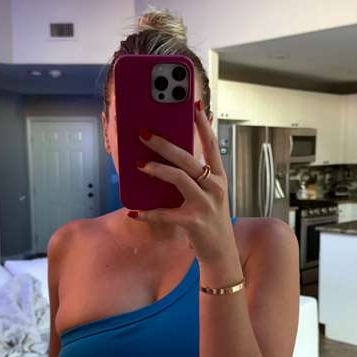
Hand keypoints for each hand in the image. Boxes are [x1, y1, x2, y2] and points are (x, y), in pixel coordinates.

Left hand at [131, 101, 234, 262]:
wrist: (222, 251)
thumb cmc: (209, 218)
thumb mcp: (208, 193)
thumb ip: (194, 175)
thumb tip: (168, 156)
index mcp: (218, 177)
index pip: (212, 145)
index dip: (203, 124)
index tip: (194, 105)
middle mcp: (215, 187)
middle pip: (189, 159)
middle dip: (165, 144)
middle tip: (144, 133)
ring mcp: (206, 204)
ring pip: (180, 179)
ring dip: (158, 170)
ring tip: (139, 164)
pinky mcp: (194, 222)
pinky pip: (167, 214)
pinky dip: (149, 213)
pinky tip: (134, 211)